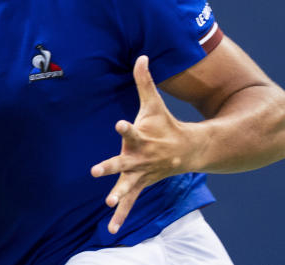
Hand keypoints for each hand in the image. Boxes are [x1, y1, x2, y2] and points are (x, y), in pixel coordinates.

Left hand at [90, 55, 197, 233]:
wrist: (187, 150)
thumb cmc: (165, 123)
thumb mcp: (154, 103)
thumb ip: (144, 81)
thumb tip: (140, 55)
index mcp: (142, 136)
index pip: (132, 129)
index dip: (125, 127)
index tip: (119, 123)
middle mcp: (141, 157)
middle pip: (124, 161)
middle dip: (111, 166)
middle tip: (97, 170)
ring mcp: (141, 173)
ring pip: (128, 185)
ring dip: (119, 194)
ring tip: (109, 202)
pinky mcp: (140, 185)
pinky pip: (130, 202)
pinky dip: (122, 216)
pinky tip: (111, 229)